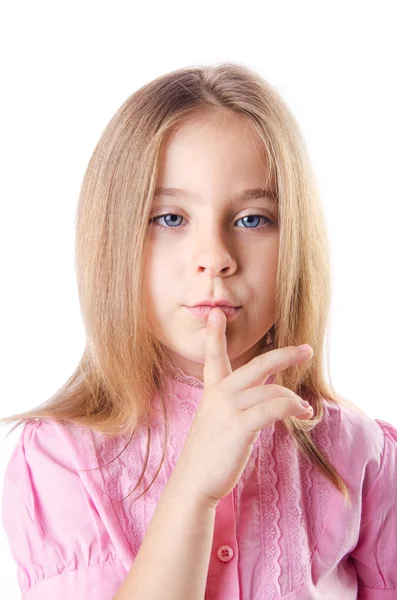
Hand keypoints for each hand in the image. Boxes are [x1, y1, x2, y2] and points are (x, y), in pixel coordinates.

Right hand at [172, 307, 313, 508]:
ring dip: (294, 398)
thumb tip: (273, 400)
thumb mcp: (217, 423)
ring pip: (273, 390)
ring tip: (304, 409)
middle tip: (305, 350)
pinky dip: (292, 407)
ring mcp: (229, 408)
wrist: (193, 482)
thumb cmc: (208, 455)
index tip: (215, 314)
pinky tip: (301, 414)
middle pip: (258, 365)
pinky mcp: (240, 426)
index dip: (214, 335)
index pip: (213, 357)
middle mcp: (220, 394)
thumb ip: (238, 406)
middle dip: (284, 354)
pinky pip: (275, 407)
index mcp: (213, 392)